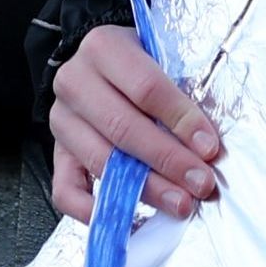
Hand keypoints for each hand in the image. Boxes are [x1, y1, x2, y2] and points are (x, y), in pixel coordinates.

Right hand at [48, 24, 225, 222]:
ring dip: (144, 189)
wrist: (101, 66)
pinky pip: (66, 189)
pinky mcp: (56, 152)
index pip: (146, 88)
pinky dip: (93, 210)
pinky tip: (127, 218)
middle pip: (123, 127)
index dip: (181, 120)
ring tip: (179, 203)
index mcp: (103, 48)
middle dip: (168, 161)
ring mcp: (61, 120)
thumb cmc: (142, 64)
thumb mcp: (162, 59)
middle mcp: (75, 82)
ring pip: (100, 160)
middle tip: (200, 183)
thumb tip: (209, 145)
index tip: (209, 147)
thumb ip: (183, 92)